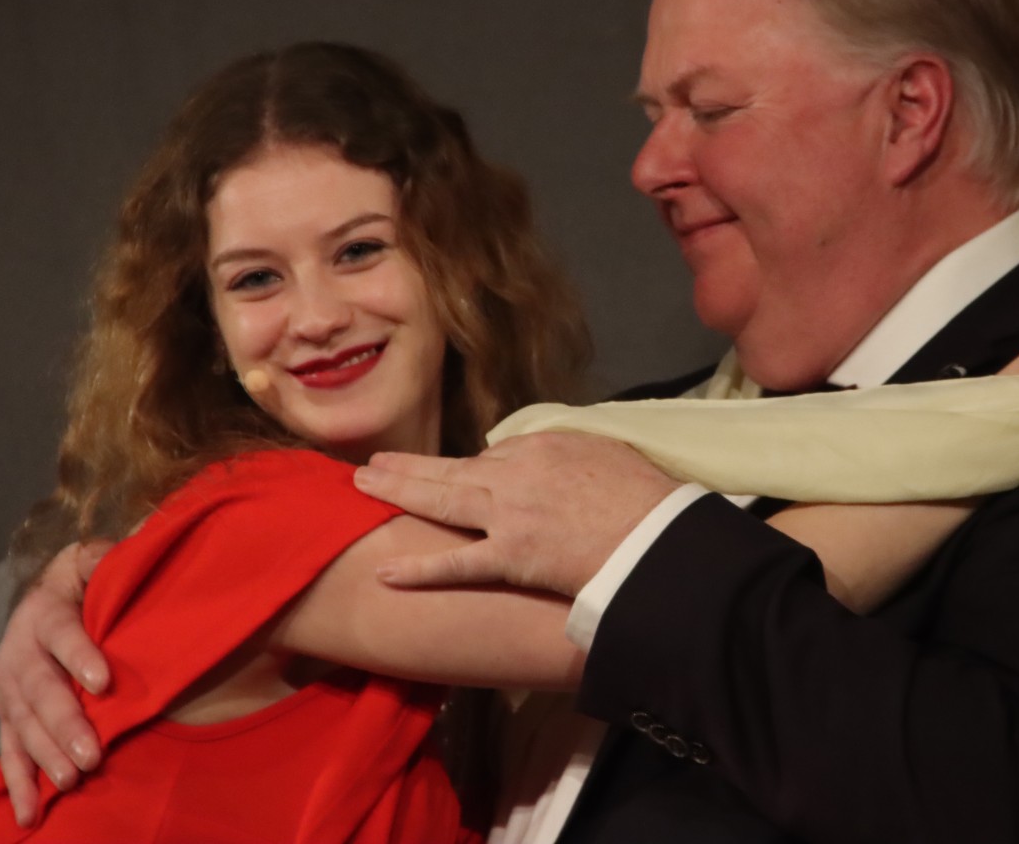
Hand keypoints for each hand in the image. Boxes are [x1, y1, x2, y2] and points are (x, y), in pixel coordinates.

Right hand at [0, 541, 110, 825]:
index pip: (61, 632)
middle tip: (92, 753)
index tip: (104, 682)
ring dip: (45, 756)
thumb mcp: (92, 560)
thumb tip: (125, 553)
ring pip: (24, 725)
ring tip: (71, 779)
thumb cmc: (85, 581)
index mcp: (43, 610)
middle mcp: (19, 651)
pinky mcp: (9, 716)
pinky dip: (21, 784)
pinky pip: (11, 752)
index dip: (80, 655)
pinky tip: (32, 812)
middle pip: (40, 689)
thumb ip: (106, 558)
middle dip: (64, 724)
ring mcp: (9, 688)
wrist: (45, 596)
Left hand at [355, 433, 679, 596]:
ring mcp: (508, 516)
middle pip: (451, 468)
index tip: (466, 480)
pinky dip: (420, 569)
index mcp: (541, 446)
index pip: (494, 456)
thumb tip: (555, 463)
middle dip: (408, 466)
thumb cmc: (645, 496)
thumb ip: (572, 453)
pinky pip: (457, 563)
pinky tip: (385, 572)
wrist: (656, 537)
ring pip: (441, 500)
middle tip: (371, 463)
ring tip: (362, 484)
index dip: (478, 472)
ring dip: (397, 492)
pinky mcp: (510, 557)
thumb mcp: (609, 453)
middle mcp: (514, 474)